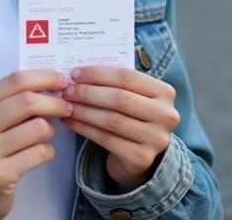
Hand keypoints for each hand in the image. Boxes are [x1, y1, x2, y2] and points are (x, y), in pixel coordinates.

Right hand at [0, 70, 73, 219]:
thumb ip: (8, 102)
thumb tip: (51, 84)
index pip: (14, 81)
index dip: (44, 77)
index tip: (61, 81)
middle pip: (26, 101)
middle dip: (55, 102)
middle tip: (66, 107)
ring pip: (37, 127)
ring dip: (51, 129)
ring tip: (46, 134)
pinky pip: (39, 153)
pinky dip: (48, 151)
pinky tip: (41, 153)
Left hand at [59, 66, 179, 192]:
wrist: (139, 155)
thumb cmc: (131, 117)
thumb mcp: (131, 97)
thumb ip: (114, 83)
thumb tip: (77, 73)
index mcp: (165, 92)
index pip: (127, 76)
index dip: (98, 73)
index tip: (75, 74)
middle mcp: (166, 115)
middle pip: (120, 98)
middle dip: (88, 93)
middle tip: (67, 91)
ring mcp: (156, 138)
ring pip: (111, 120)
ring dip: (83, 111)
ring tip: (65, 106)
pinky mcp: (141, 158)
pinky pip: (106, 139)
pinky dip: (84, 128)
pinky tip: (70, 122)